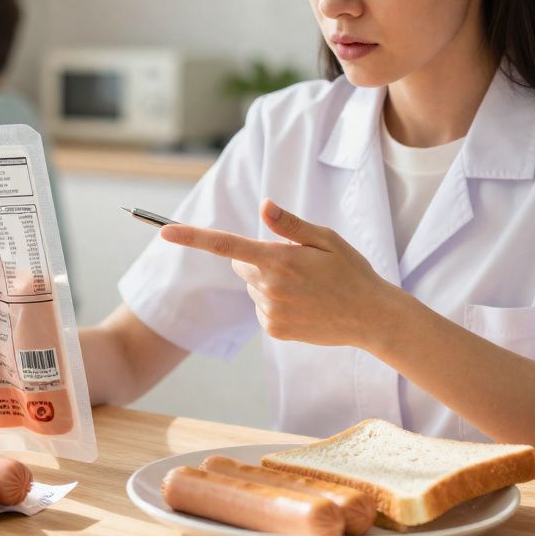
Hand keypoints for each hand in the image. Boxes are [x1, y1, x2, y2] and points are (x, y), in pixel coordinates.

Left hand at [159, 198, 396, 349]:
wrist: (371, 317)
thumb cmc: (351, 271)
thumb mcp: (326, 239)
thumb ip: (290, 225)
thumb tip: (263, 206)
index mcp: (279, 260)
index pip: (226, 245)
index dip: (192, 237)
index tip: (164, 232)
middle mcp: (269, 287)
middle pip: (241, 263)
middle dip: (259, 259)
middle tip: (296, 264)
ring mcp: (270, 312)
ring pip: (253, 287)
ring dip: (270, 283)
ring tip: (307, 288)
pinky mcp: (274, 330)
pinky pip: (262, 309)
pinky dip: (276, 304)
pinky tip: (304, 305)